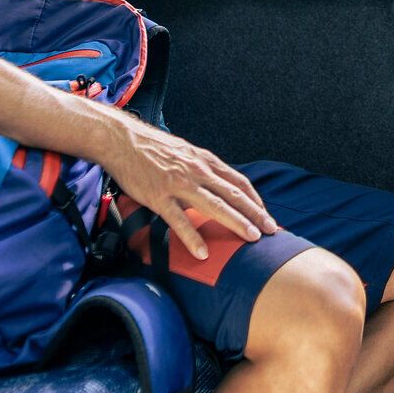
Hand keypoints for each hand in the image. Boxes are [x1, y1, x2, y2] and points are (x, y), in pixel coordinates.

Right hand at [101, 118, 276, 259]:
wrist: (122, 139)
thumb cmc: (153, 148)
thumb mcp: (185, 152)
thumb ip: (202, 168)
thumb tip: (217, 183)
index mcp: (205, 161)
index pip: (238, 181)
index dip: (255, 199)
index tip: (265, 214)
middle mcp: (197, 171)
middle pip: (234, 194)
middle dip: (255, 213)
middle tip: (271, 230)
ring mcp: (179, 184)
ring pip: (214, 205)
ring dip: (236, 222)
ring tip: (251, 238)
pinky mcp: (159, 197)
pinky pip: (179, 220)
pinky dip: (193, 237)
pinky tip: (202, 252)